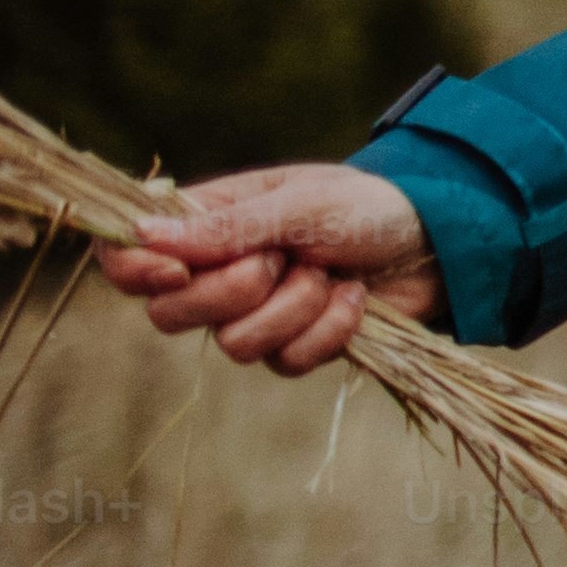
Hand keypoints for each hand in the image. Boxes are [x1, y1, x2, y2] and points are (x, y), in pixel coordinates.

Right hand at [93, 162, 442, 373]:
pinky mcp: (295, 346)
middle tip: (282, 258)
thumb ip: (229, 226)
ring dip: (293, 308)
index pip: (127, 256)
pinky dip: (329, 330)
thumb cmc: (369, 205)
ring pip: (232, 345)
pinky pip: (287, 363)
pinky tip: (354, 298)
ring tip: (329, 272)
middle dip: (232, 290)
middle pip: (168, 314)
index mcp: (205, 224)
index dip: (133, 270)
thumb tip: (143, 235)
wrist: (440, 242)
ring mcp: (254, 314)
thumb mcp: (303, 203)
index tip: (175, 270)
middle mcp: (217, 273)